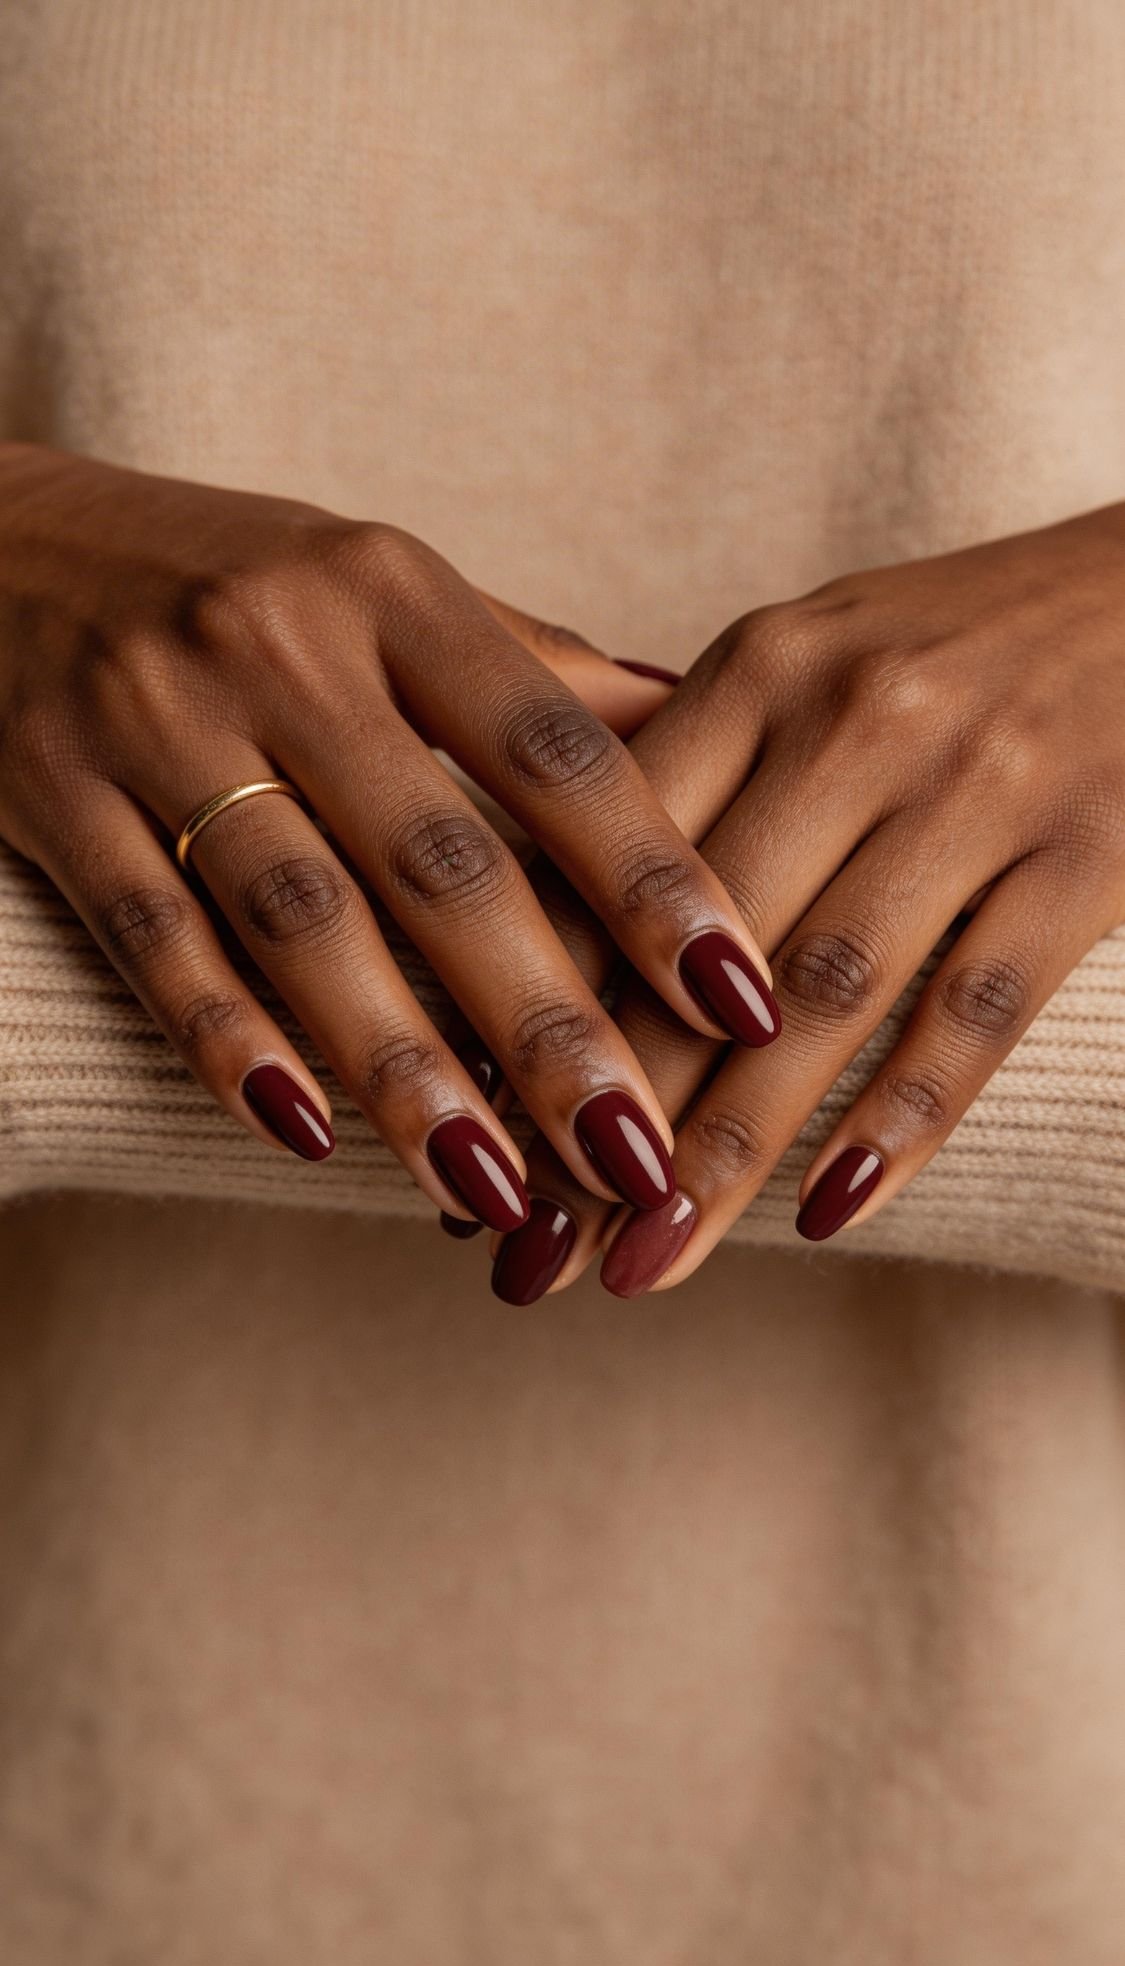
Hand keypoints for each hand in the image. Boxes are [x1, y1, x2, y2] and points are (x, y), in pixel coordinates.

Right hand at [0, 444, 772, 1228]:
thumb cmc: (235, 582)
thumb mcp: (382, 590)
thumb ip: (527, 671)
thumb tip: (696, 717)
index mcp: (392, 589)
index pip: (553, 749)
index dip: (656, 879)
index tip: (746, 1000)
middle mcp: (280, 644)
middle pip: (439, 859)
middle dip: (549, 1023)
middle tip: (635, 1155)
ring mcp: (154, 716)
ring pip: (301, 920)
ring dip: (406, 1070)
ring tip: (496, 1193)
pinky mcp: (51, 792)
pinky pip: (156, 937)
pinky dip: (231, 1045)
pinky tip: (308, 1136)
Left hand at [486, 504, 1124, 1299]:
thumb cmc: (948, 644)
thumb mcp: (804, 661)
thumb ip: (687, 772)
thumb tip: (533, 926)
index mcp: (763, 668)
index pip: (611, 855)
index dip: (528, 1002)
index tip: (462, 1129)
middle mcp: (859, 719)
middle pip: (700, 947)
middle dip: (606, 1112)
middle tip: (531, 1250)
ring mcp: (981, 787)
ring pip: (826, 995)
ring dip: (729, 1147)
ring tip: (650, 1261)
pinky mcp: (1092, 853)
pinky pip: (980, 1008)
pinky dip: (900, 1118)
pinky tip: (828, 1211)